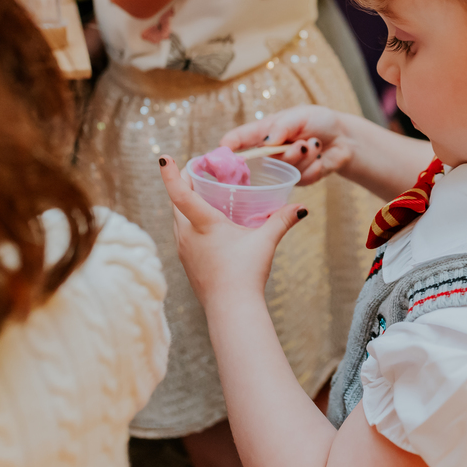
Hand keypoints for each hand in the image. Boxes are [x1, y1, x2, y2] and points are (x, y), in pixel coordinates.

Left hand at [159, 157, 306, 307]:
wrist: (231, 310)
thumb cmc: (245, 274)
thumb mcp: (265, 242)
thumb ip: (282, 220)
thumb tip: (302, 208)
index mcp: (202, 224)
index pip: (180, 192)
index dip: (171, 173)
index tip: (164, 156)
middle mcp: (186, 234)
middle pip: (176, 202)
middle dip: (184, 183)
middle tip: (199, 171)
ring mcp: (184, 249)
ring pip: (178, 218)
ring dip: (186, 203)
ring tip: (204, 194)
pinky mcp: (187, 262)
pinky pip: (183, 233)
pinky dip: (189, 221)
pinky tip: (207, 225)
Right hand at [222, 105, 353, 186]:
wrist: (344, 138)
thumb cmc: (319, 121)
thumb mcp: (299, 116)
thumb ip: (282, 127)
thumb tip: (267, 140)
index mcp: (264, 132)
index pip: (239, 140)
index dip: (227, 147)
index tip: (222, 152)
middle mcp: (270, 152)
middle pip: (263, 160)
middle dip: (286, 152)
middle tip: (301, 144)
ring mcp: (282, 167)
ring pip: (285, 169)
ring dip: (304, 157)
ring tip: (314, 144)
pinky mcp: (297, 180)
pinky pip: (301, 178)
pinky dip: (314, 166)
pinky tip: (320, 157)